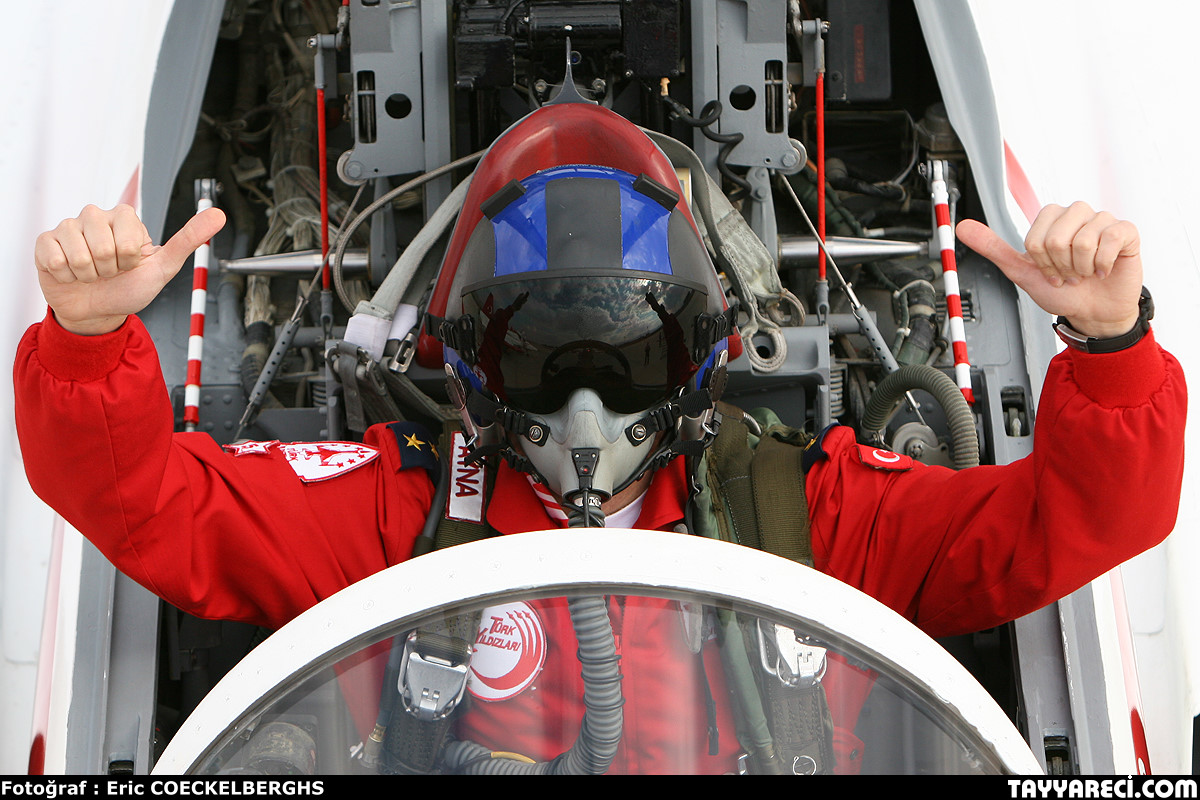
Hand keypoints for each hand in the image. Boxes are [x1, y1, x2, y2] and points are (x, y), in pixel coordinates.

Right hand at [34, 203, 226, 334]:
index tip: (130, 264)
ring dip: (88, 275)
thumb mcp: (164, 266)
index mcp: (125, 217)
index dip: (130, 261)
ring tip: (92, 274)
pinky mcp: (46, 242)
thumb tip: (218, 214)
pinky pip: (55, 260)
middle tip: (110, 271)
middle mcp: (95, 216)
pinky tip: (71, 275)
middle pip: (103, 247)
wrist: (98, 311)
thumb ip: (189, 239)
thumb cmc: (129, 287)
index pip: (129, 241)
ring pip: (79, 256)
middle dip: (110, 270)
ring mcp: (68, 227)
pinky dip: (67, 277)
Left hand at [956, 201, 1142, 337]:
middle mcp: (1076, 213)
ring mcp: (1102, 220)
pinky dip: (1103, 263)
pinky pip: (1111, 239)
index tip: (1050, 271)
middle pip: (1057, 237)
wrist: (1092, 312)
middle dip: (1059, 266)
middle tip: (1069, 274)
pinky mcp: (1126, 231)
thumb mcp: (1021, 271)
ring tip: (1085, 272)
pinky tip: (1104, 269)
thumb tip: (962, 226)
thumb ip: (993, 248)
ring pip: (1083, 240)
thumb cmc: (1061, 291)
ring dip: (1081, 268)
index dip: (1041, 262)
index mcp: (1050, 219)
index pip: (1036, 237)